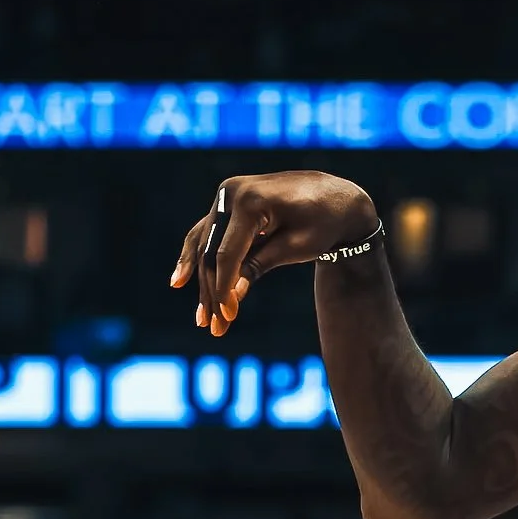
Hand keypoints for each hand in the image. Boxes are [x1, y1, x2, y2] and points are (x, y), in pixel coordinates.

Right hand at [170, 171, 378, 336]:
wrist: (337, 197)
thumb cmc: (324, 222)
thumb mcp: (297, 247)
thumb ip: (260, 266)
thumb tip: (229, 297)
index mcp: (251, 200)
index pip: (227, 253)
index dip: (224, 287)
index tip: (227, 317)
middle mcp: (232, 192)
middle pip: (211, 250)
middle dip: (211, 290)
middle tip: (213, 326)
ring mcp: (227, 194)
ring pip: (205, 243)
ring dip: (200, 281)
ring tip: (201, 317)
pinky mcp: (228, 201)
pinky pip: (207, 232)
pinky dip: (197, 256)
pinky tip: (181, 280)